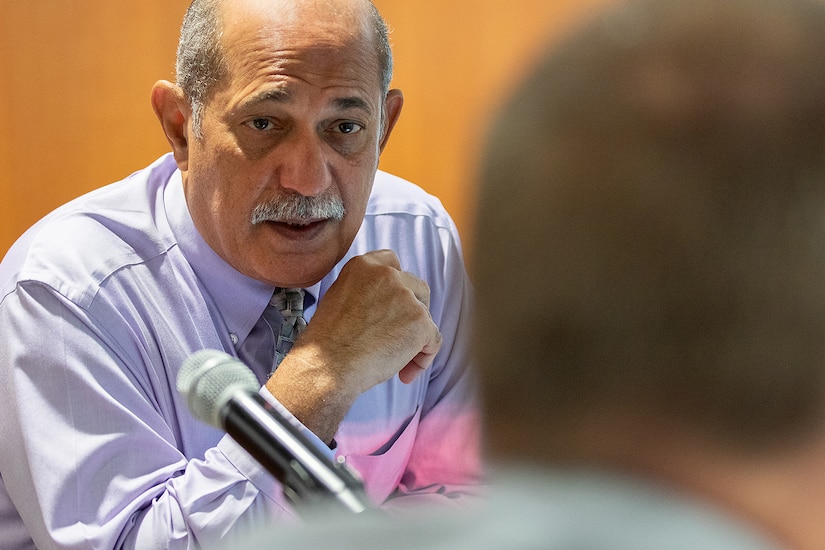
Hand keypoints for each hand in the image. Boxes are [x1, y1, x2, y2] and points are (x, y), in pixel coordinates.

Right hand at [265, 250, 441, 441]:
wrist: (327, 366)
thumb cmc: (327, 342)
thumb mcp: (338, 298)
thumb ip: (364, 290)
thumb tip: (385, 302)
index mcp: (364, 266)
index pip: (392, 262)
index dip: (398, 284)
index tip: (394, 306)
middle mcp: (387, 275)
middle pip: (417, 288)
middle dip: (413, 312)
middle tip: (397, 338)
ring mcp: (406, 297)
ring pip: (425, 317)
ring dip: (416, 338)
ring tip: (397, 364)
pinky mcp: (420, 321)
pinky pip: (433, 340)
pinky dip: (423, 358)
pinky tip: (406, 373)